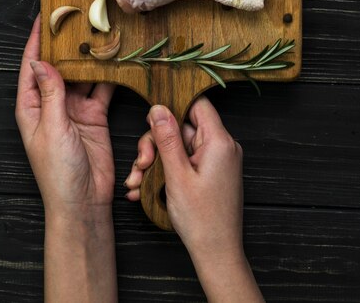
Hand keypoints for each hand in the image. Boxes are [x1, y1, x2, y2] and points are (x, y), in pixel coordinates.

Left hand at [16, 15, 117, 302]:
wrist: (83, 200)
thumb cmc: (58, 171)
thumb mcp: (52, 127)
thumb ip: (51, 93)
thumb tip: (42, 62)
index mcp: (32, 106)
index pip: (31, 67)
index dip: (36, 42)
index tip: (44, 17)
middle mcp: (51, 104)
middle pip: (58, 67)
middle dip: (67, 46)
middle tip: (78, 20)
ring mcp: (73, 108)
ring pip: (82, 75)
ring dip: (89, 58)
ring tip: (99, 34)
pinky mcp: (94, 114)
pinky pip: (101, 89)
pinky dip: (108, 76)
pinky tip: (116, 60)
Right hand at [124, 96, 263, 302]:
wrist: (217, 255)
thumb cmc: (201, 220)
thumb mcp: (177, 175)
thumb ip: (167, 138)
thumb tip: (159, 108)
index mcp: (219, 141)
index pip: (197, 104)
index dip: (173, 107)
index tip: (152, 119)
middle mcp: (221, 147)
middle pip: (182, 127)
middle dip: (156, 144)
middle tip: (141, 164)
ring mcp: (216, 161)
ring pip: (178, 146)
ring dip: (155, 161)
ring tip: (138, 182)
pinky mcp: (210, 173)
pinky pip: (184, 161)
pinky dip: (165, 171)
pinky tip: (145, 188)